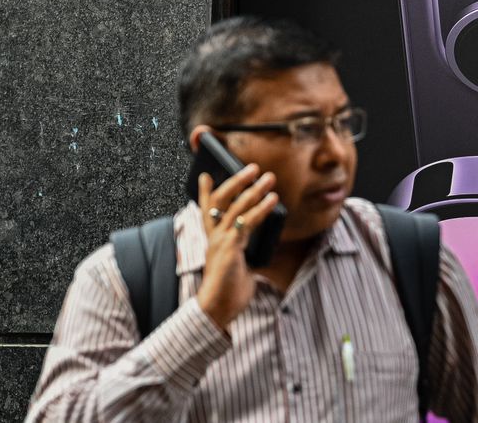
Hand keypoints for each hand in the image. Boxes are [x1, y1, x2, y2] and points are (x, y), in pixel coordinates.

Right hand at [195, 164, 278, 330]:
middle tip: (252, 168)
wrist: (217, 309)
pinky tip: (273, 199)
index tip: (206, 175)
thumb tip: (259, 241)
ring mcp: (221, 241)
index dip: (205, 192)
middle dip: (236, 181)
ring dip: (254, 189)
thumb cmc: (229, 290)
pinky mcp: (231, 247)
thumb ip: (244, 250)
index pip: (206, 210)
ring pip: (236, 207)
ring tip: (269, 178)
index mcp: (213, 240)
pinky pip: (248, 222)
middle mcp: (214, 237)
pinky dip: (261, 208)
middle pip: (219, 200)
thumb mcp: (238, 264)